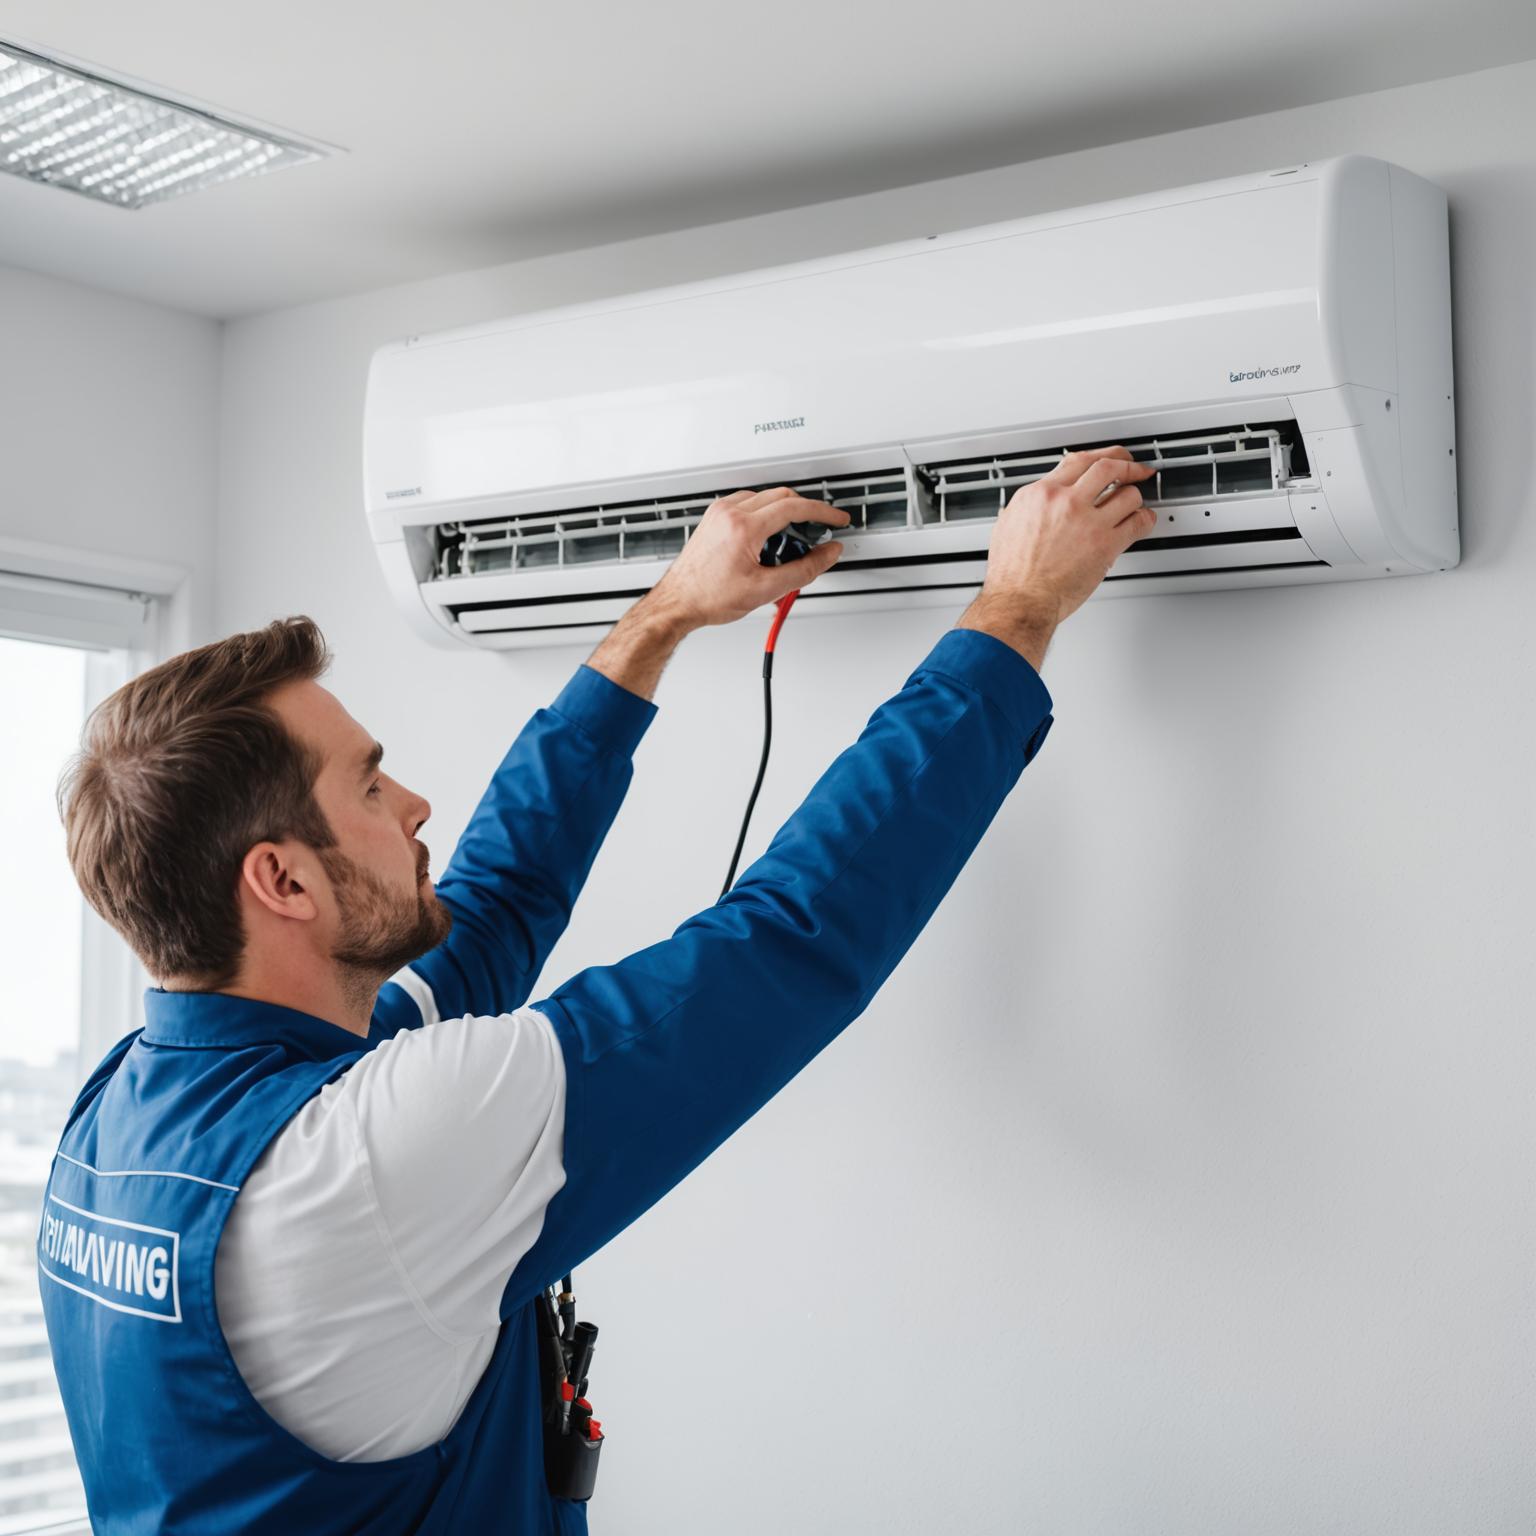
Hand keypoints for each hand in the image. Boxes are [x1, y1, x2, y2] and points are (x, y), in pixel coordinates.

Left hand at [645, 486, 849, 629]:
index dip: (822, 512)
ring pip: (765, 497)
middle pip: (781, 496)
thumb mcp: (766, 590)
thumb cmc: (709, 597)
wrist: (678, 602)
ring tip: (788, 545)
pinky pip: (748, 503)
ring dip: (783, 514)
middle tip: (819, 530)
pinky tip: (767, 538)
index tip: (836, 518)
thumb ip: (804, 570)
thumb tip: (827, 554)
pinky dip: (764, 515)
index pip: (794, 507)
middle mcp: (729, 513)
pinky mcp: (714, 517)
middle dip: (805, 512)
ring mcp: (719, 513)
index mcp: (743, 527)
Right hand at [957, 447, 1156, 667]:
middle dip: (1128, 465)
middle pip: (1107, 467)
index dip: (1100, 456)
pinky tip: (1143, 522)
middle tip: (1135, 468)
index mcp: (1040, 494)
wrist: (1019, 600)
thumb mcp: (1008, 526)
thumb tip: (1036, 504)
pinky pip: (1137, 522)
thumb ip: (1028, 508)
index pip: (1077, 461)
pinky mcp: (1105, 544)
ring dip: (1135, 498)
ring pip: (1127, 494)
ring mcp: (1087, 521)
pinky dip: (1145, 520)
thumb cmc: (1011, 574)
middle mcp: (1065, 501)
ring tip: (1136, 503)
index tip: (1108, 458)